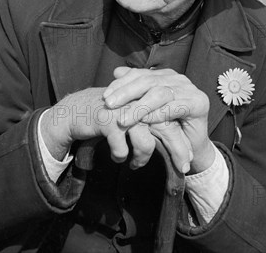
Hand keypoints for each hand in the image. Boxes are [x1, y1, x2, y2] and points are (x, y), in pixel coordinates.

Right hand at [40, 86, 193, 172]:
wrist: (76, 110)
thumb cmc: (110, 116)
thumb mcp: (134, 115)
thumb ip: (155, 123)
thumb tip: (179, 144)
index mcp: (146, 97)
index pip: (171, 117)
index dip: (181, 138)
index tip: (189, 157)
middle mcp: (137, 101)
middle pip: (165, 128)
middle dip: (176, 150)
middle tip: (183, 168)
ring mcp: (123, 110)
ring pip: (146, 143)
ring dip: (142, 158)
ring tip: (135, 164)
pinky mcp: (107, 119)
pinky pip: (122, 148)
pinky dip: (120, 156)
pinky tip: (117, 156)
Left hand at [103, 67, 214, 173]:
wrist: (191, 147)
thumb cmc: (167, 126)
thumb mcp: (146, 108)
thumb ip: (134, 90)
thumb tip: (116, 71)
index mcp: (165, 75)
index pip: (140, 74)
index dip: (121, 84)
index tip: (104, 96)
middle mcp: (178, 79)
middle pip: (148, 81)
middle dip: (126, 93)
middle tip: (109, 105)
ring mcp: (189, 89)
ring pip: (160, 93)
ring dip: (139, 106)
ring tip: (123, 119)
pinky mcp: (199, 103)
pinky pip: (175, 106)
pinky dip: (158, 113)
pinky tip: (145, 121)